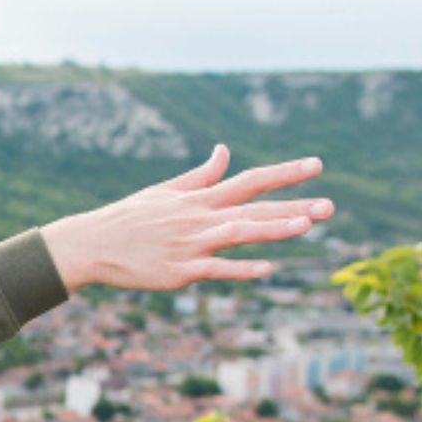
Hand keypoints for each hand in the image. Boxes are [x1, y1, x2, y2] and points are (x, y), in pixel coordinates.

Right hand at [38, 146, 334, 292]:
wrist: (91, 245)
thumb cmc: (128, 219)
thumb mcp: (165, 192)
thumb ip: (202, 176)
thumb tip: (224, 151)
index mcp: (199, 199)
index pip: (250, 180)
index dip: (285, 173)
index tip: (317, 165)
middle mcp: (200, 219)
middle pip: (254, 208)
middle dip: (294, 206)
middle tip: (331, 206)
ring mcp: (191, 245)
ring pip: (239, 233)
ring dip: (274, 229)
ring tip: (307, 225)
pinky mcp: (180, 271)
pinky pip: (215, 268)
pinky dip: (240, 268)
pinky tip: (266, 268)